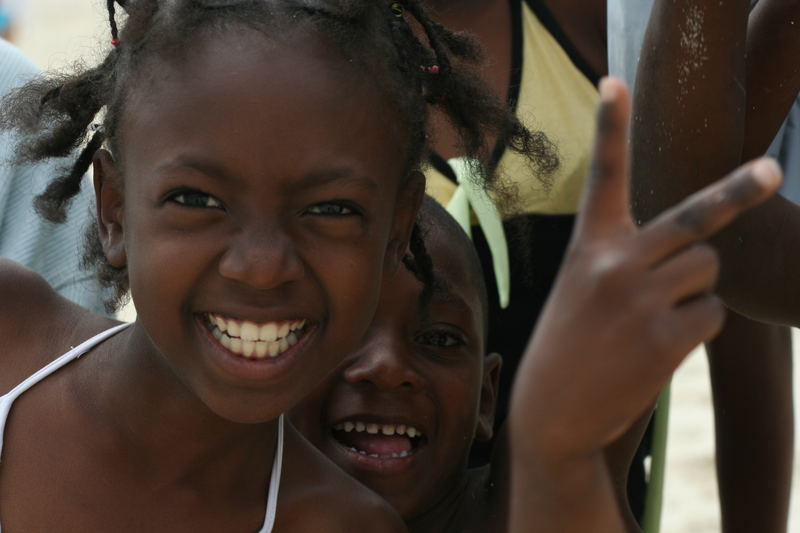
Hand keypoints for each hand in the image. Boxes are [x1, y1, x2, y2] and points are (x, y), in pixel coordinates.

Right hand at [510, 77, 781, 461]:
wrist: (551, 413)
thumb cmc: (568, 346)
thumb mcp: (583, 290)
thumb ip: (630, 261)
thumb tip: (704, 255)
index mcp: (590, 247)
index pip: (602, 177)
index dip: (610, 128)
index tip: (613, 84)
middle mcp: (614, 263)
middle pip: (696, 219)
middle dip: (737, 194)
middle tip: (769, 167)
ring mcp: (640, 299)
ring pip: (709, 270)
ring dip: (698, 290)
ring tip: (659, 317)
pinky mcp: (664, 338)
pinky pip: (713, 315)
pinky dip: (696, 328)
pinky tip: (659, 347)